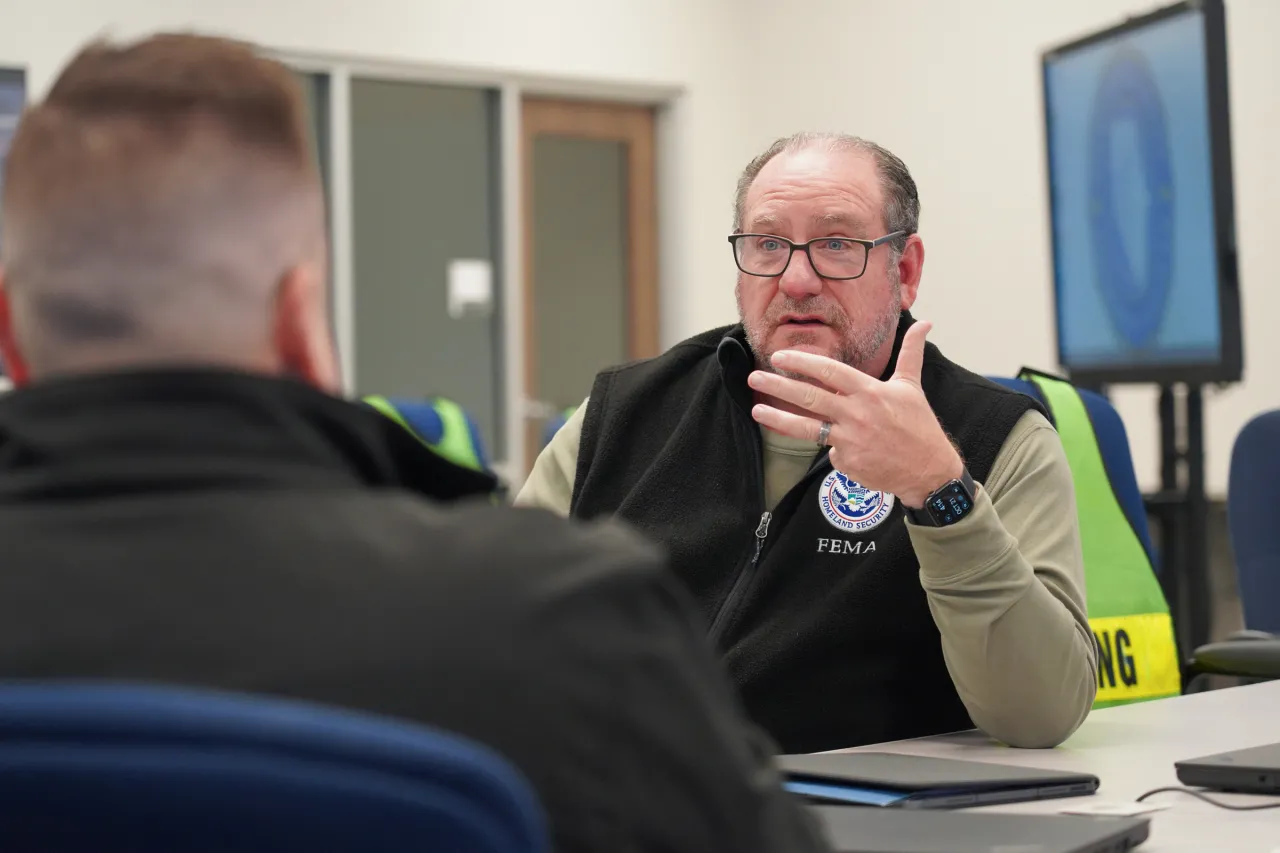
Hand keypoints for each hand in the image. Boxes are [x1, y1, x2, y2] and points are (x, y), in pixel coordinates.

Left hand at [747, 321, 962, 507]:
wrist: (928, 470)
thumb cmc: (919, 425)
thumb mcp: (912, 386)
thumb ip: (911, 353)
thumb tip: (926, 322)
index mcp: (870, 392)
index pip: (829, 372)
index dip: (802, 362)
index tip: (780, 356)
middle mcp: (857, 414)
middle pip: (810, 397)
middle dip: (778, 386)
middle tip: (755, 377)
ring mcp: (849, 440)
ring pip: (806, 428)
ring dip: (778, 419)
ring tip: (756, 411)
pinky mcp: (847, 462)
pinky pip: (828, 450)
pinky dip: (830, 446)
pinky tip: (844, 447)